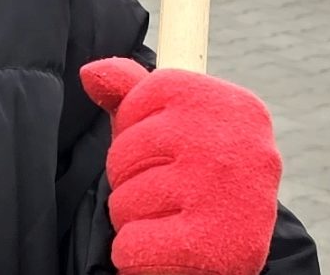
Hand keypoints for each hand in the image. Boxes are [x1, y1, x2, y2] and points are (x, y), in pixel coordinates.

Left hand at [80, 58, 282, 274]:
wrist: (239, 257)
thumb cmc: (202, 182)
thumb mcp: (180, 127)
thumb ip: (136, 94)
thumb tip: (91, 73)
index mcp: (232, 105)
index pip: (148, 93)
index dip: (138, 126)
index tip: (162, 150)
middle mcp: (230, 143)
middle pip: (127, 150)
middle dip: (130, 178)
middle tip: (164, 194)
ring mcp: (217, 193)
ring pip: (123, 200)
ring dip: (133, 218)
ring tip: (167, 220)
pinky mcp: (204, 246)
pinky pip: (131, 244)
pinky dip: (137, 252)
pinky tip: (165, 247)